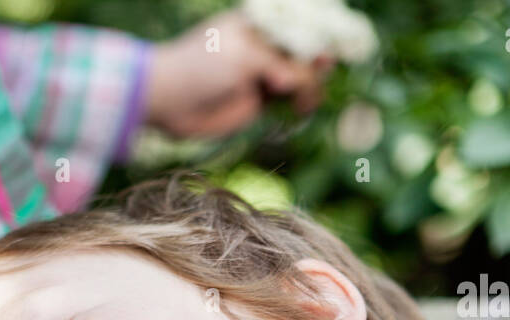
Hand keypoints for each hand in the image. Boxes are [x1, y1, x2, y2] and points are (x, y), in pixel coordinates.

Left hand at [143, 9, 330, 139]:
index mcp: (259, 23)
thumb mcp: (245, 57)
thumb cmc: (200, 66)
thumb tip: (301, 81)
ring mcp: (262, 72)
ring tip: (307, 95)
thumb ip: (279, 64)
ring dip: (311, 83)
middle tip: (324, 67)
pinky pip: (289, 98)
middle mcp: (264, 45)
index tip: (340, 41)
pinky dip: (301, 101)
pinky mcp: (258, 100)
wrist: (168, 100)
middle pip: (306, 49)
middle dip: (319, 57)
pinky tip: (302, 106)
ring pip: (301, 76)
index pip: (300, 22)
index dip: (322, 30)